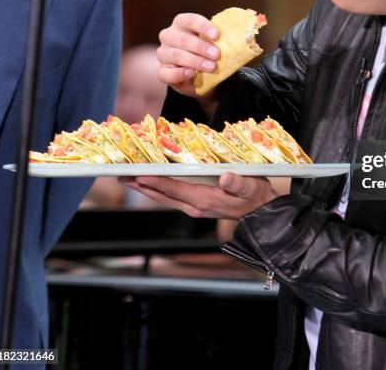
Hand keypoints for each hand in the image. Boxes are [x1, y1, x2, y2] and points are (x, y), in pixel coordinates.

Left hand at [119, 172, 279, 218]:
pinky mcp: (197, 204)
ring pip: (164, 197)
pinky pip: (172, 197)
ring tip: (129, 179)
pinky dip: (159, 189)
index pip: (174, 188)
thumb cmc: (257, 196)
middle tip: (121, 176)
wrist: (263, 211)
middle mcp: (195, 206)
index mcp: (204, 200)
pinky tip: (152, 182)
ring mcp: (195, 207)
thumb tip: (225, 178)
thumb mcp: (251, 186)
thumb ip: (237, 183)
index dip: (155, 181)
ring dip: (146, 188)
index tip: (138, 174)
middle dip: (141, 185)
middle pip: (162, 195)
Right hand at [157, 13, 220, 96]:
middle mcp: (169, 36)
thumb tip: (248, 34)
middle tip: (216, 54)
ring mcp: (164, 54)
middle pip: (181, 38)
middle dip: (200, 46)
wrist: (205, 78)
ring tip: (211, 67)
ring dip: (195, 61)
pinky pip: (167, 73)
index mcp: (182, 24)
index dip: (202, 26)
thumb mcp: (217, 45)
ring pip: (175, 55)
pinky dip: (180, 73)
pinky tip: (192, 73)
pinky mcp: (163, 72)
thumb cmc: (210, 55)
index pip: (189, 20)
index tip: (217, 35)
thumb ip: (225, 38)